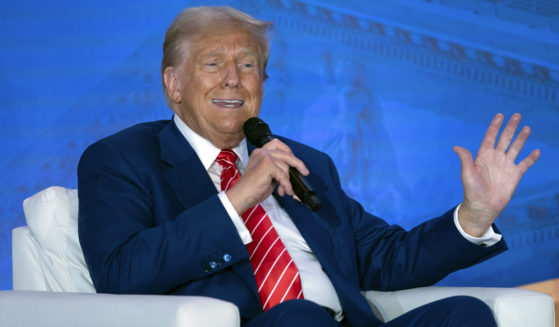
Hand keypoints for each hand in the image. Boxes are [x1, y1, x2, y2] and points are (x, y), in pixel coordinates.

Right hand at [226, 139, 308, 214]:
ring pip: (285, 166)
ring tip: (284, 190)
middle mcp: (261, 152)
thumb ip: (277, 169)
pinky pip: (283, 175)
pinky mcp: (266, 164)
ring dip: (287, 181)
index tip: (295, 161)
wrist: (242, 196)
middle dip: (298, 163)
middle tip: (304, 172)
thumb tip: (294, 171)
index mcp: (260, 153)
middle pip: (286, 153)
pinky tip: (283, 191)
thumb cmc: (252, 188)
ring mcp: (264, 157)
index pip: (277, 144)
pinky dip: (286, 185)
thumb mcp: (268, 175)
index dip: (288, 151)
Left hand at [453, 113, 539, 236]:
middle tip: (517, 115)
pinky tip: (536, 151)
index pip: (490, 137)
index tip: (500, 116)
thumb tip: (456, 147)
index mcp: (483, 156)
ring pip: (515, 148)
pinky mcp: (515, 175)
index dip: (495, 127)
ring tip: (527, 128)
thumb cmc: (472, 191)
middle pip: (504, 139)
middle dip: (510, 127)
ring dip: (521, 138)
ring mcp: (506, 166)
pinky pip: (525, 164)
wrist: (483, 206)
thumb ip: (465, 160)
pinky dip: (531, 158)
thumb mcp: (467, 174)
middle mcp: (495, 158)